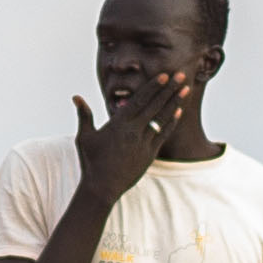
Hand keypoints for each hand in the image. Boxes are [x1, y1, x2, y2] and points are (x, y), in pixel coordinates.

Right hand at [68, 83, 183, 211]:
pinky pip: (163, 135)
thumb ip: (84, 115)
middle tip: (182, 75)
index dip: (153, 87)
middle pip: (155, 106)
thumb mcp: (85, 137)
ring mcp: (144, 143)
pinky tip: (179, 112)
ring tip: (186, 90)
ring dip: (175, 103)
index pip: (140, 100)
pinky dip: (171, 122)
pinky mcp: (149, 154)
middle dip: (169, 89)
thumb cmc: (91, 161)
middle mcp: (134, 131)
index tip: (164, 75)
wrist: (102, 187)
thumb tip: (76, 97)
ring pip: (163, 119)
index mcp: (119, 124)